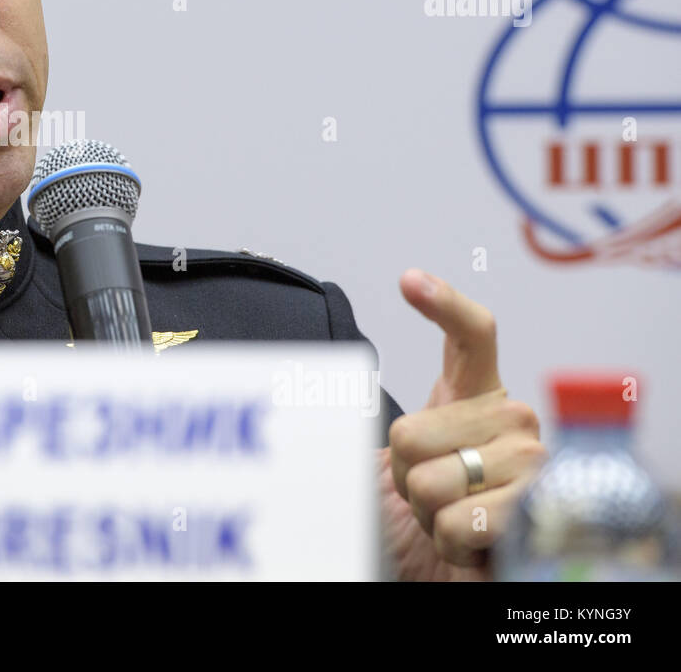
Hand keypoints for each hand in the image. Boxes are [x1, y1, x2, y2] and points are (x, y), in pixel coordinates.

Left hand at [378, 269, 546, 579]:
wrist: (447, 572)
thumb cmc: (422, 517)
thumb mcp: (388, 462)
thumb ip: (371, 421)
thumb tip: (317, 388)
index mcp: (479, 397)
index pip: (471, 335)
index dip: (443, 304)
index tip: (409, 281)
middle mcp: (514, 423)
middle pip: (414, 431)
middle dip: (404, 475)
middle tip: (429, 496)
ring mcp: (534, 467)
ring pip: (434, 481)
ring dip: (427, 515)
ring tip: (450, 521)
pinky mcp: (536, 515)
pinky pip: (457, 521)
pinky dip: (449, 543)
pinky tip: (469, 546)